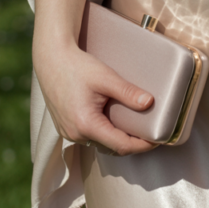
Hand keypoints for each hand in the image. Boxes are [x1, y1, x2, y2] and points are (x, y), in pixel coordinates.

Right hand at [33, 39, 156, 155]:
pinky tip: (113, 121)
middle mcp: (75, 134)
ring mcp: (68, 133)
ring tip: (134, 127)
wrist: (52, 59)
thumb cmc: (77, 66)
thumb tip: (149, 103)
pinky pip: (89, 137)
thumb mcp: (106, 77)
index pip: (121, 146)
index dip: (141, 145)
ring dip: (116, 139)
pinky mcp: (65, 127)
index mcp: (86, 125)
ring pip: (99, 144)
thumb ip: (128, 92)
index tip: (157, 140)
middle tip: (149, 133)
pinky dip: (104, 133)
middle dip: (131, 143)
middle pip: (110, 148)